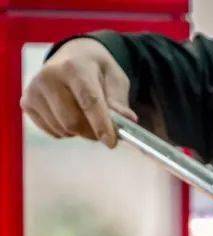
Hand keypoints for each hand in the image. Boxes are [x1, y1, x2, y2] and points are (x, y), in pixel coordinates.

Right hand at [20, 38, 136, 147]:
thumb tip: (128, 121)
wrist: (71, 57)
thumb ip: (120, 101)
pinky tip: (69, 115)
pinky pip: (52, 131)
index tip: (111, 143)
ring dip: (79, 132)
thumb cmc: (97, 71)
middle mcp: (49, 76)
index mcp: (75, 67)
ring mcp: (34, 89)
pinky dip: (66, 131)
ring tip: (84, 116)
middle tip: (104, 131)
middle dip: (92, 132)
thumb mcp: (115, 79)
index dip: (101, 124)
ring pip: (62, 129)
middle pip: (73, 121)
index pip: (88, 101)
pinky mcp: (27, 102)